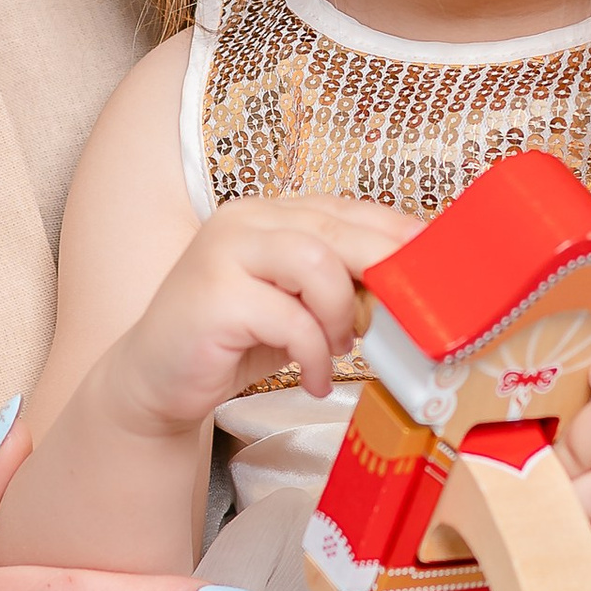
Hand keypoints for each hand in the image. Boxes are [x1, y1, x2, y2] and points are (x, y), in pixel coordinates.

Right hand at [101, 199, 412, 437]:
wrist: (154, 380)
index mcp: (268, 214)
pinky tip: (311, 377)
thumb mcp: (295, 305)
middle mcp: (244, 221)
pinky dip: (313, 355)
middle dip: (385, 271)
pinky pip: (290, 320)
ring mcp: (224, 253)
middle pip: (338, 229)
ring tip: (337, 349)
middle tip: (409, 314)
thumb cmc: (231, 341)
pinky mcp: (214, 297)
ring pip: (316, 263)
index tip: (436, 265)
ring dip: (341, 314)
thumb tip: (408, 288)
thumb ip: (337, 285)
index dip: (397, 234)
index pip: (346, 210)